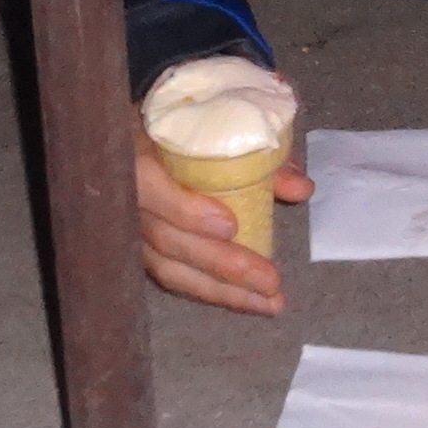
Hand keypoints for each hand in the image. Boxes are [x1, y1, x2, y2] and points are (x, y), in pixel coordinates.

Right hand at [134, 129, 314, 313]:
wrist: (131, 132)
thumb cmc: (179, 124)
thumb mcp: (214, 125)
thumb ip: (255, 154)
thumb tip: (302, 188)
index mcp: (135, 154)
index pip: (150, 188)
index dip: (186, 211)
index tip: (230, 225)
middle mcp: (125, 197)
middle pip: (166, 240)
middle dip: (222, 264)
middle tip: (270, 280)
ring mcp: (128, 228)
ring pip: (168, 268)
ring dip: (221, 290)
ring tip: (267, 303)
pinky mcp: (139, 249)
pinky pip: (172, 275)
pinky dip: (209, 290)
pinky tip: (245, 300)